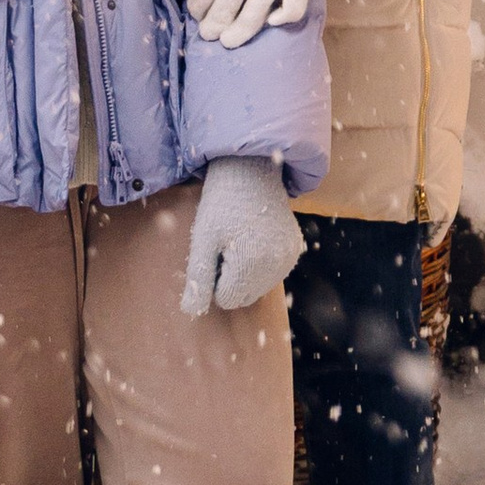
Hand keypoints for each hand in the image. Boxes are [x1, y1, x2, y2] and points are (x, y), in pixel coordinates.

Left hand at [179, 157, 304, 316]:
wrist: (251, 171)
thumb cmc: (220, 205)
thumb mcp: (202, 240)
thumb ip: (198, 279)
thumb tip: (190, 312)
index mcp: (251, 264)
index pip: (226, 299)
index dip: (214, 279)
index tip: (214, 251)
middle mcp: (276, 265)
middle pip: (244, 297)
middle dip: (230, 279)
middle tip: (225, 246)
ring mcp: (289, 257)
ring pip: (258, 288)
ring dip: (245, 273)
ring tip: (239, 240)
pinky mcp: (294, 249)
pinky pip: (272, 273)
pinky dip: (260, 264)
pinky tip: (254, 239)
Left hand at [186, 0, 315, 48]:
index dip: (196, 6)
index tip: (196, 13)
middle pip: (225, 7)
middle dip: (213, 26)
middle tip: (209, 35)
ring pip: (255, 14)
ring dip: (240, 32)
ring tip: (230, 41)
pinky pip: (294, 6)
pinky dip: (284, 18)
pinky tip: (273, 22)